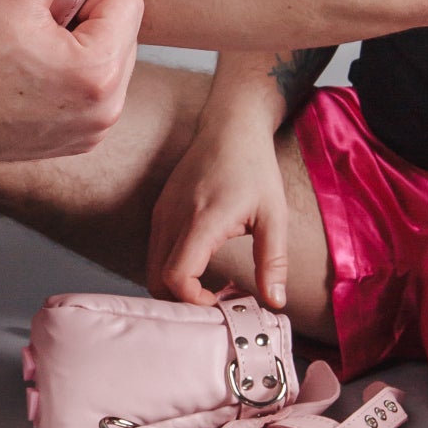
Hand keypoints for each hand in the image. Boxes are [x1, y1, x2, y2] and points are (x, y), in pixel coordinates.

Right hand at [0, 0, 142, 159]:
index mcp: (100, 71)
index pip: (128, 2)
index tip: (48, 10)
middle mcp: (108, 109)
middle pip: (124, 34)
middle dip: (87, 24)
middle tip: (38, 33)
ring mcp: (96, 130)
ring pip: (112, 63)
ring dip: (82, 51)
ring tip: (35, 57)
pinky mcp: (83, 142)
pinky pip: (98, 93)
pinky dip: (75, 81)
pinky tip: (35, 81)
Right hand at [147, 110, 289, 308]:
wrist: (230, 127)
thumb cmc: (255, 168)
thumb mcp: (275, 216)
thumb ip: (273, 262)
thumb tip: (275, 301)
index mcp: (202, 221)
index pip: (175, 276)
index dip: (193, 300)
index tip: (219, 300)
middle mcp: (173, 219)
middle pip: (156, 280)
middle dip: (182, 300)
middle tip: (216, 299)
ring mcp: (162, 214)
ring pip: (152, 268)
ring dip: (176, 285)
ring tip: (212, 283)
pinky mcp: (160, 211)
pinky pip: (155, 251)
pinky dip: (172, 268)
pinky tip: (203, 263)